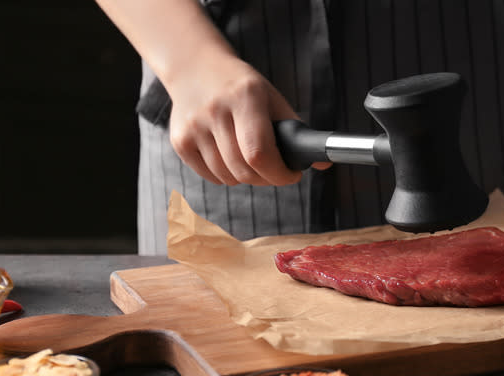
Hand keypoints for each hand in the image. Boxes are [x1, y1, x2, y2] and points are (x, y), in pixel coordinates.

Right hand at [167, 56, 329, 185]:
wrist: (196, 69)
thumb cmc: (243, 88)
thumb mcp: (273, 99)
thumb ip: (297, 131)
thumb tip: (323, 163)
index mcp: (246, 97)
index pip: (259, 153)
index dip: (279, 174)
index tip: (291, 175)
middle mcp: (216, 111)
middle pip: (245, 170)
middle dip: (267, 178)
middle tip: (274, 169)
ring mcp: (194, 127)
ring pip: (228, 178)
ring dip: (246, 177)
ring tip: (250, 158)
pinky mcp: (179, 141)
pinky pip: (211, 177)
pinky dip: (226, 176)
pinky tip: (229, 156)